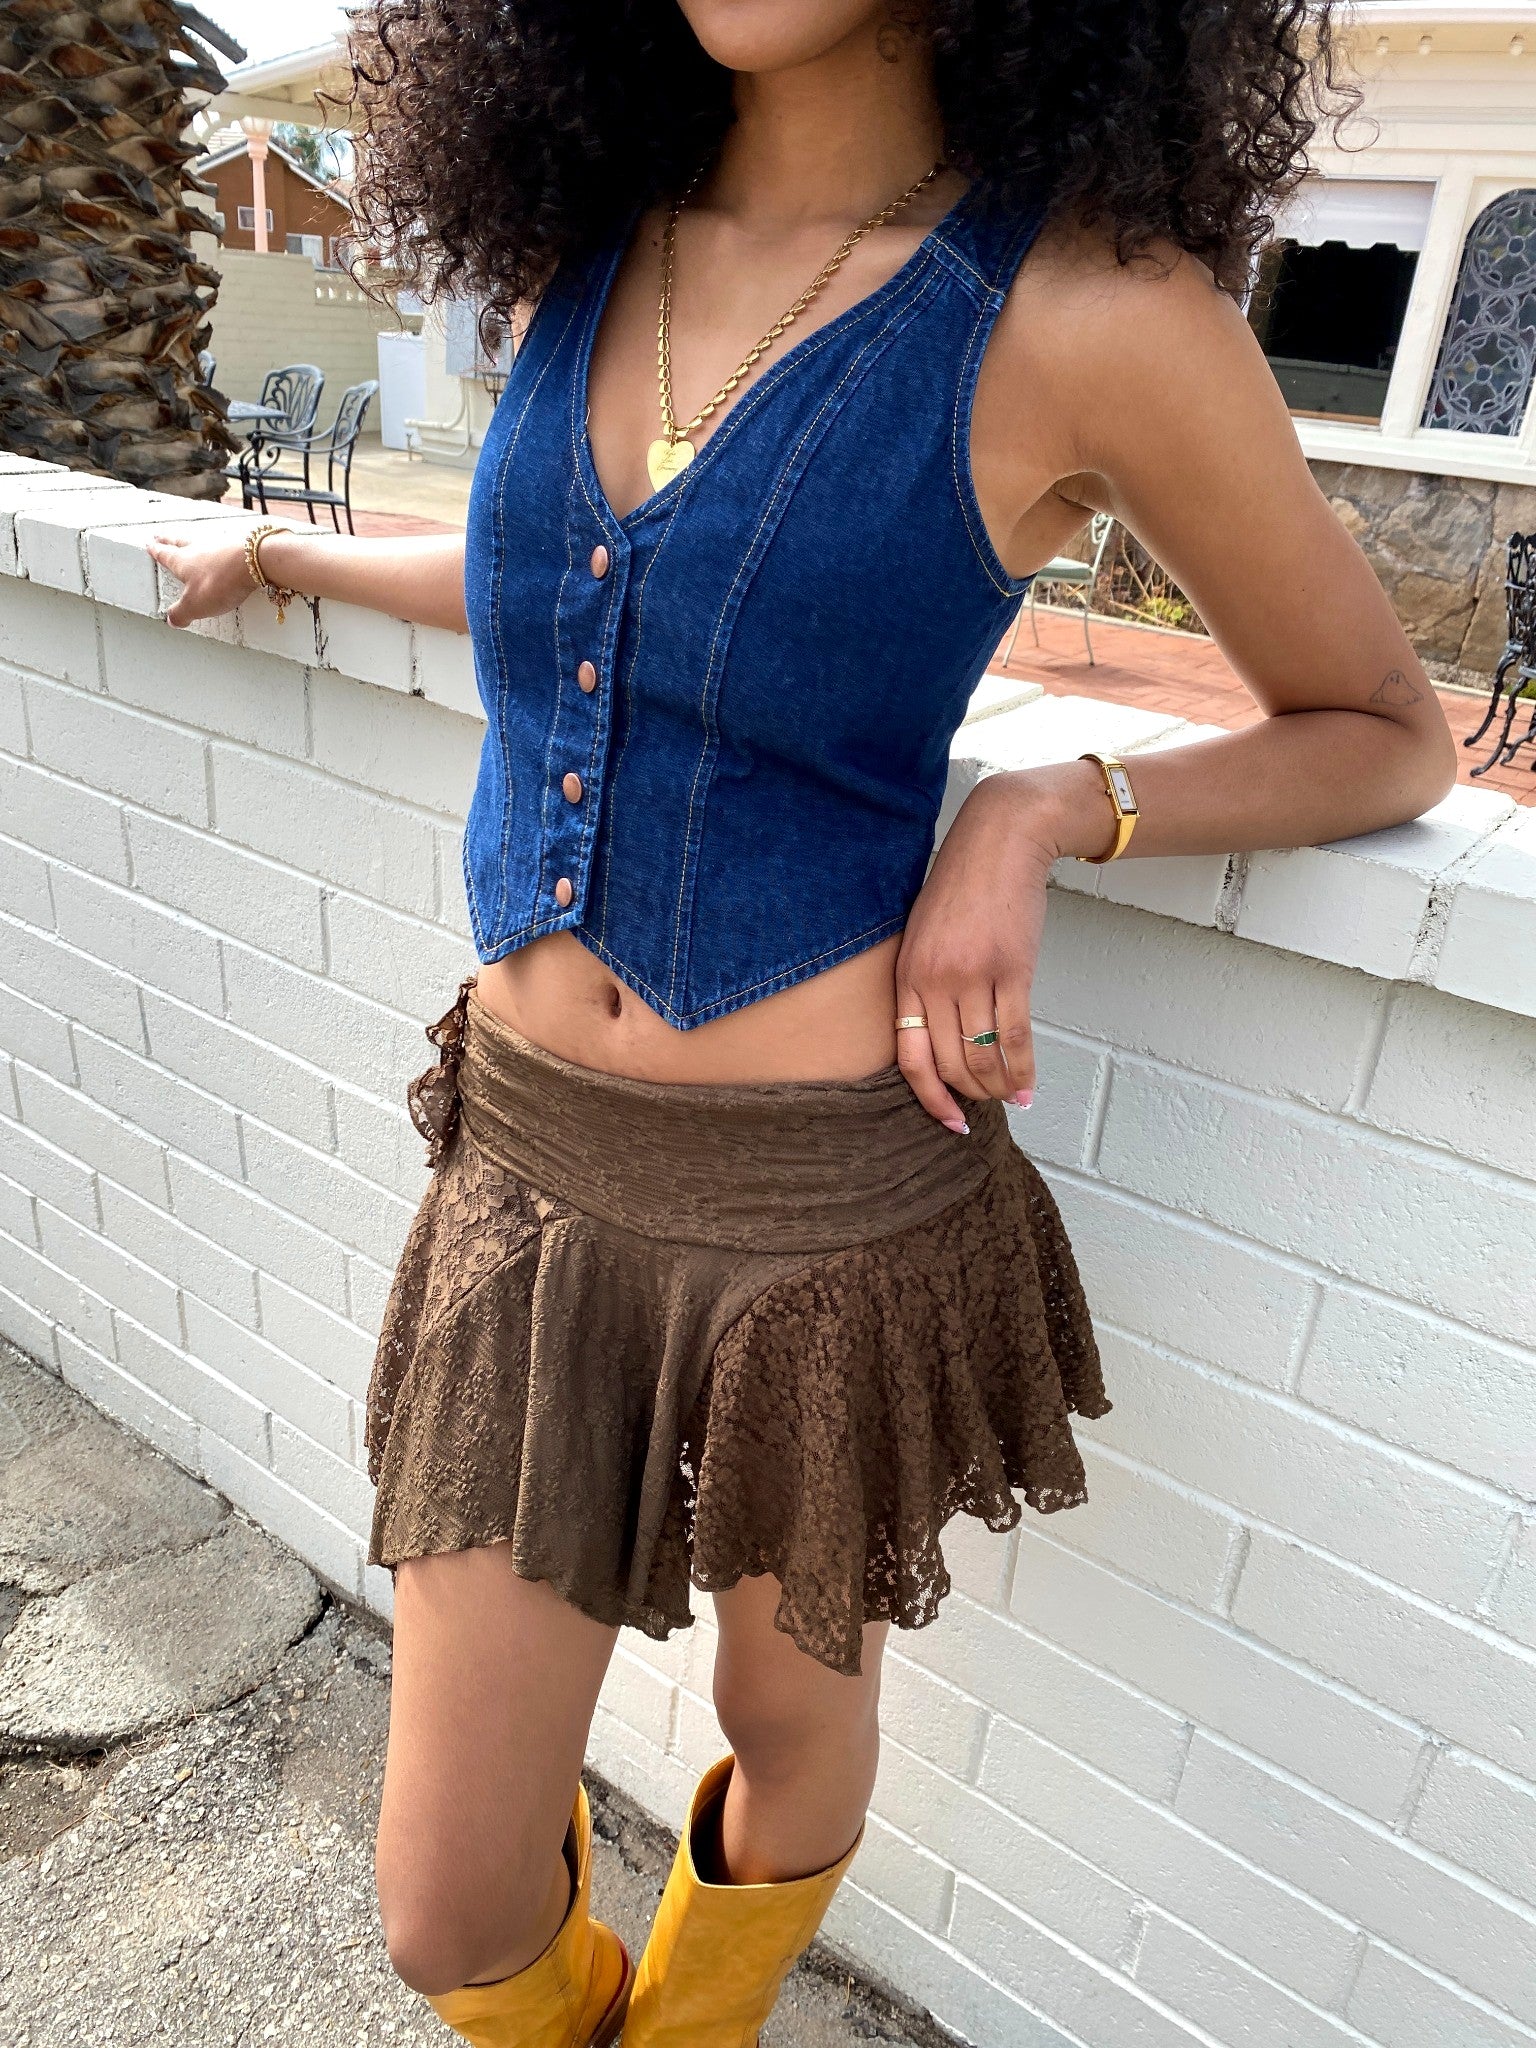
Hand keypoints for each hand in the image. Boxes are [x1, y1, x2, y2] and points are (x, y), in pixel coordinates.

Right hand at [145, 524, 267, 627]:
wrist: (254, 560)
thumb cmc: (220, 580)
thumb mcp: (195, 605)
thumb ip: (182, 613)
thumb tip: (172, 619)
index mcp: (182, 561)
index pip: (165, 555)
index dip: (156, 551)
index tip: (150, 545)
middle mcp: (198, 548)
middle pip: (179, 542)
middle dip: (168, 540)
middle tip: (161, 535)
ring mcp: (219, 544)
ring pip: (199, 540)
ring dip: (191, 540)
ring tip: (188, 541)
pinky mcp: (238, 545)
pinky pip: (222, 544)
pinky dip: (217, 545)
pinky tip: (221, 546)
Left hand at [895, 771, 1066, 1129]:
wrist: (999, 842)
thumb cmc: (960, 886)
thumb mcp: (922, 934)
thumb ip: (923, 982)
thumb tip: (940, 1036)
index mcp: (907, 976)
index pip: (911, 1056)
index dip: (930, 1097)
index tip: (948, 1119)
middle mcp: (936, 982)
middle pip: (951, 1064)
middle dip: (970, 1095)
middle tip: (986, 1105)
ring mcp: (975, 977)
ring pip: (985, 1057)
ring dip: (1000, 1087)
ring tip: (1011, 1097)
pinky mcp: (1013, 969)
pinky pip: (1016, 1036)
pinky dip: (1024, 1067)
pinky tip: (1029, 1084)